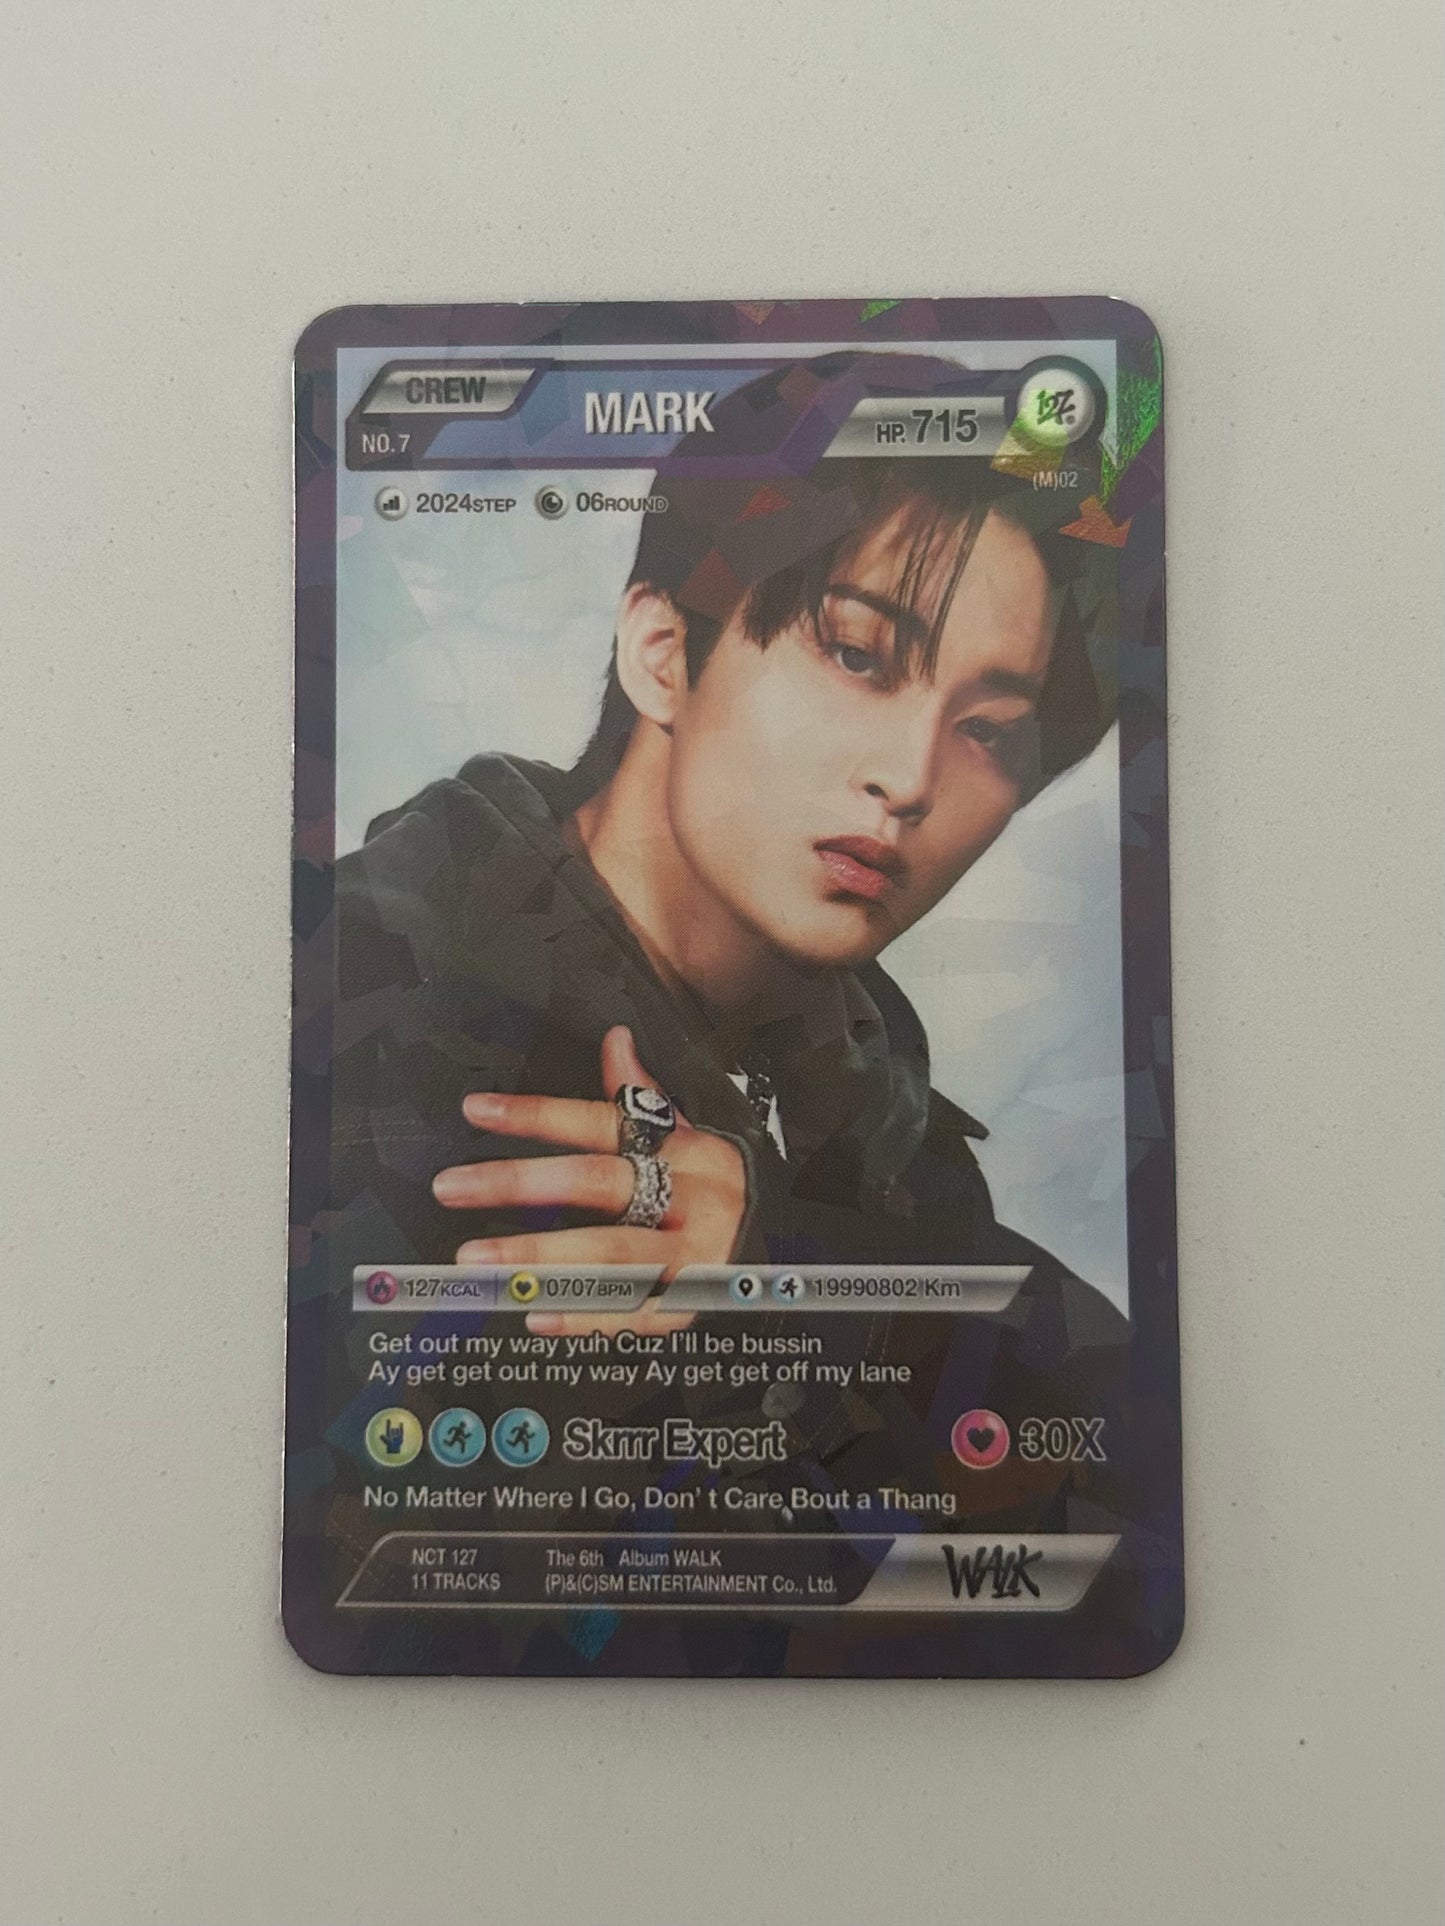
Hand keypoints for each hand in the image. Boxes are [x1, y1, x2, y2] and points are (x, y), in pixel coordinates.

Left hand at [432, 1025, 744, 1334]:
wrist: (781, 1245)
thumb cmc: (711, 1188)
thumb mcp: (684, 1138)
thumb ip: (641, 1096)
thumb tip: (615, 1039)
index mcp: (687, 1149)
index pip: (603, 1122)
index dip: (538, 1115)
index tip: (478, 1112)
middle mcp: (694, 1197)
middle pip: (599, 1183)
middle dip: (520, 1183)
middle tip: (455, 1187)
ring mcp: (694, 1255)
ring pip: (611, 1253)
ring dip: (539, 1258)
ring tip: (480, 1261)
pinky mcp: (690, 1306)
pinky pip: (630, 1313)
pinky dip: (581, 1316)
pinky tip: (535, 1312)